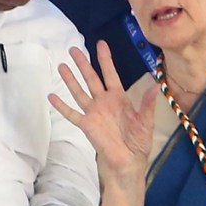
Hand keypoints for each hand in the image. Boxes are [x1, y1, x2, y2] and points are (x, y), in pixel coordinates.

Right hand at [48, 41, 156, 186]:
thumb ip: (147, 104)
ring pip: (79, 92)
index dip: (105, 59)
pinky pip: (71, 114)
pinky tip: (51, 96)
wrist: (128, 162)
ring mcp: (93, 113)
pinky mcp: (86, 125)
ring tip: (61, 66)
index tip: (100, 44)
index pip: (110, 74)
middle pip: (91, 79)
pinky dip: (61, 106)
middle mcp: (104, 102)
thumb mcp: (146, 121)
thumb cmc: (139, 142)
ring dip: (70, 80)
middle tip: (73, 49)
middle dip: (83, 64)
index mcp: (119, 98)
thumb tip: (154, 86)